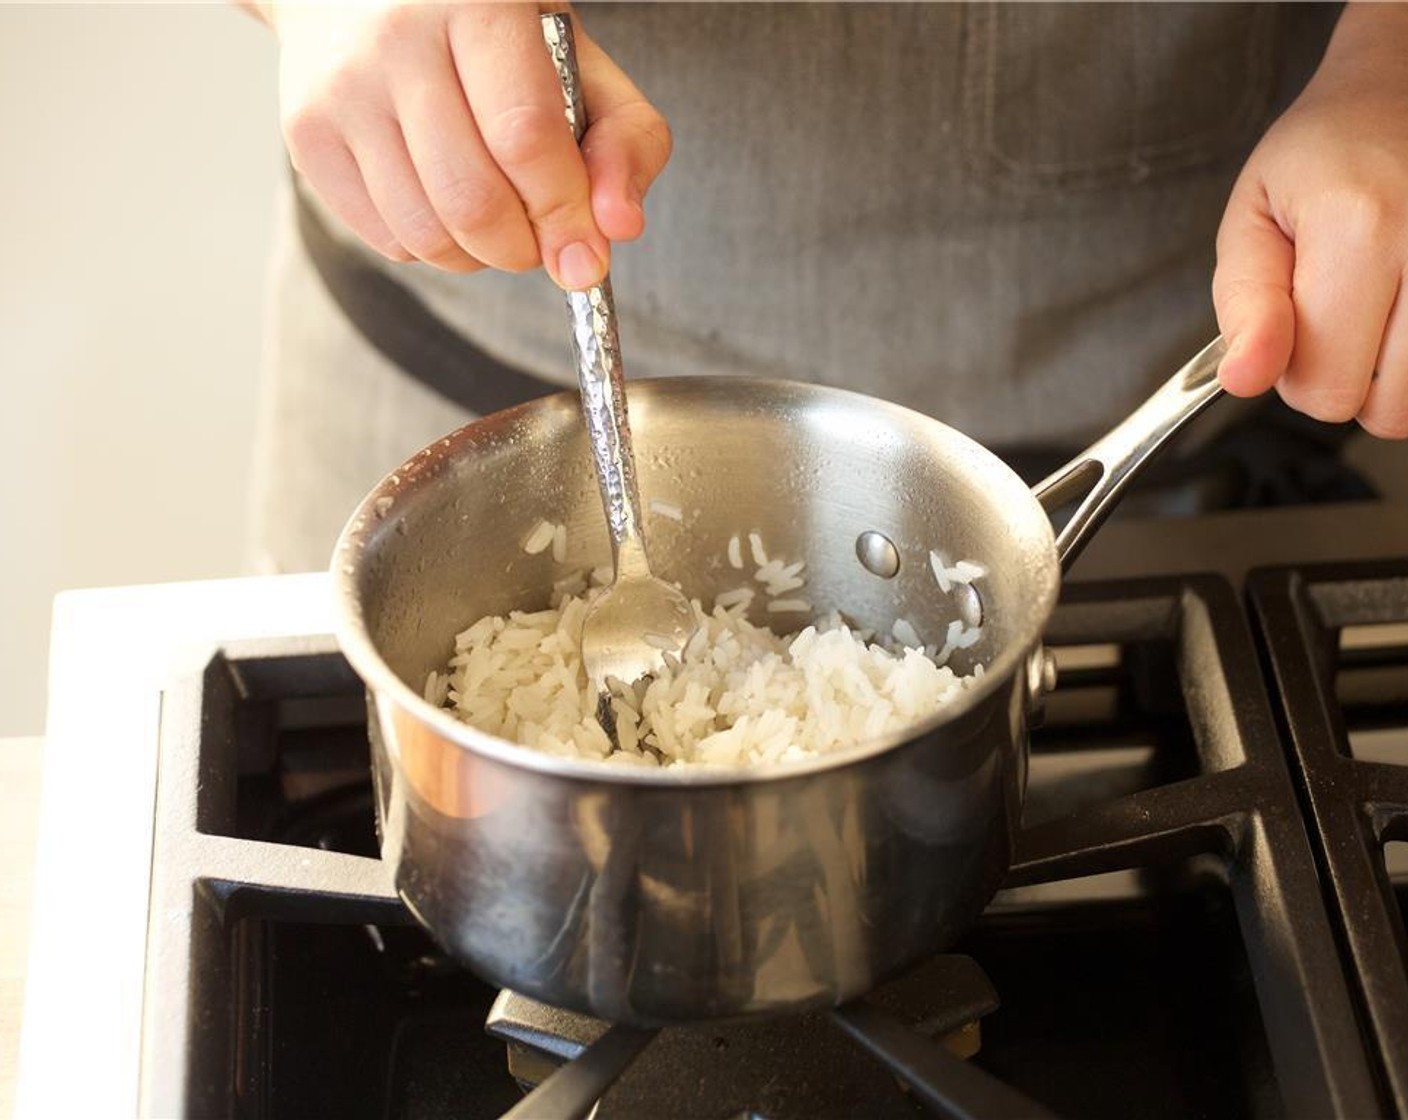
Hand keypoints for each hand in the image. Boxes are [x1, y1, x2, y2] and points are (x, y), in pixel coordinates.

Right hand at [264, 2, 670, 288]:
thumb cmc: (494, 34)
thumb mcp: (578, 62)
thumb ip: (625, 139)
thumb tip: (619, 227)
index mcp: (478, 2)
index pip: (525, 138)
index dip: (563, 212)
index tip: (586, 250)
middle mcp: (398, 38)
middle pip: (473, 200)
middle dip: (524, 248)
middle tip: (541, 240)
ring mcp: (343, 88)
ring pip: (426, 233)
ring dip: (479, 257)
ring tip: (497, 221)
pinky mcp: (306, 132)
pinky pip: (388, 239)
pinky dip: (433, 248)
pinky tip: (446, 206)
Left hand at [1213, 3, 1407, 438]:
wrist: (1401, 90)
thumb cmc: (1323, 155)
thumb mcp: (1253, 218)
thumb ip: (1244, 305)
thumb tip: (1245, 379)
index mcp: (1360, 228)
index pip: (1324, 386)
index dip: (1293, 373)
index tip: (1293, 326)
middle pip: (1387, 409)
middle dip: (1347, 381)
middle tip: (1337, 317)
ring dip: (1393, 379)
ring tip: (1376, 312)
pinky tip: (1404, 312)